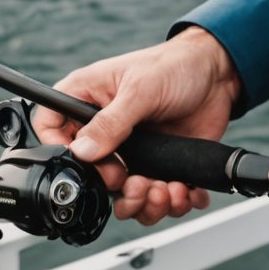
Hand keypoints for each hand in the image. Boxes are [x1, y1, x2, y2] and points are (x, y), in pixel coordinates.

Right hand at [32, 27, 243, 224]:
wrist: (217, 74)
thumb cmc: (173, 66)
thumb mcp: (139, 89)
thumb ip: (110, 122)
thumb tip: (83, 151)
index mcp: (87, 99)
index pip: (51, 128)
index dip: (61, 151)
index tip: (88, 165)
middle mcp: (105, 130)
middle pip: (90, 177)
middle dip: (116, 189)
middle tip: (136, 181)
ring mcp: (131, 152)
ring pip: (124, 197)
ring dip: (145, 203)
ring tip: (165, 189)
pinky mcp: (158, 166)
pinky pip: (157, 199)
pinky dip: (173, 203)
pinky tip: (184, 189)